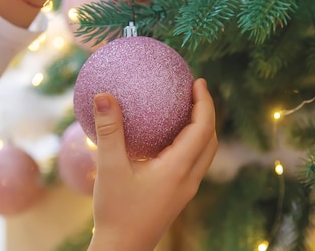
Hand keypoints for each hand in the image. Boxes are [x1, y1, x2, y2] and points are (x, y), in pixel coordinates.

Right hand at [88, 78, 217, 250]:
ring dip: (201, 128)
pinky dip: (190, 142)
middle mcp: (189, 178)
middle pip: (210, 139)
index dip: (204, 102)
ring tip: (184, 109)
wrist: (122, 250)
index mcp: (179, 168)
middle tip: (193, 91)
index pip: (203, 128)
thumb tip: (104, 95)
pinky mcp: (178, 195)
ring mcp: (186, 189)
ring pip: (204, 152)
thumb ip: (109, 131)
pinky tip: (167, 137)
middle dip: (206, 112)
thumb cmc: (116, 212)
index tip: (198, 81)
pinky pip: (193, 161)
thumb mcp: (110, 168)